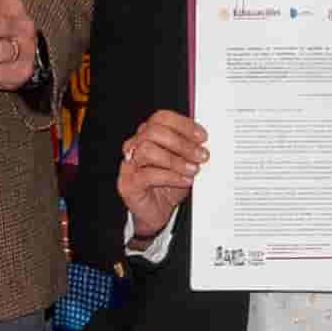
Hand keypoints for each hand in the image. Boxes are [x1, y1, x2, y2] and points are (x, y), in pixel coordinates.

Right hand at [116, 110, 208, 241]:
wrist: (157, 212)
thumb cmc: (169, 185)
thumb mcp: (184, 164)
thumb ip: (190, 150)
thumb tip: (203, 141)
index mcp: (148, 135)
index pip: (162, 118)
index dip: (183, 125)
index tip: (202, 137)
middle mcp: (135, 146)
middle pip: (154, 131)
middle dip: (181, 143)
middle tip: (201, 155)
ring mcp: (129, 164)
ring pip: (147, 150)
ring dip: (175, 160)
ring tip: (192, 170)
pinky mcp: (128, 183)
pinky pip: (147, 175)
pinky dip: (170, 176)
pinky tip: (184, 180)